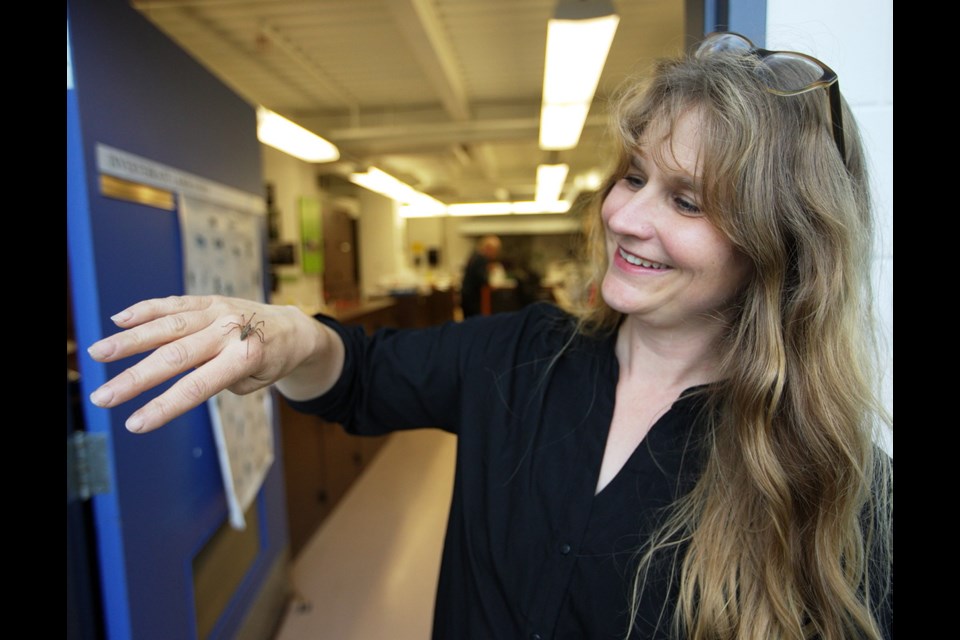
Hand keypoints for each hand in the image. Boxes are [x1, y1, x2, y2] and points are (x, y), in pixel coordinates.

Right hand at [87, 295, 330, 433]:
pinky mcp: (210, 299)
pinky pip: (174, 303)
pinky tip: (119, 320)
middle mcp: (229, 331)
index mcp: (244, 358)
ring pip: (168, 325)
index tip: (135, 424)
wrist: (293, 327)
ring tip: (97, 354)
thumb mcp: (255, 382)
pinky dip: (146, 310)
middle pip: (174, 357)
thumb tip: (181, 375)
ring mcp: (218, 311)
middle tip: (102, 397)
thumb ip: (220, 380)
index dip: (164, 407)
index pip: (197, 387)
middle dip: (135, 379)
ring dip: (129, 340)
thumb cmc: (271, 362)